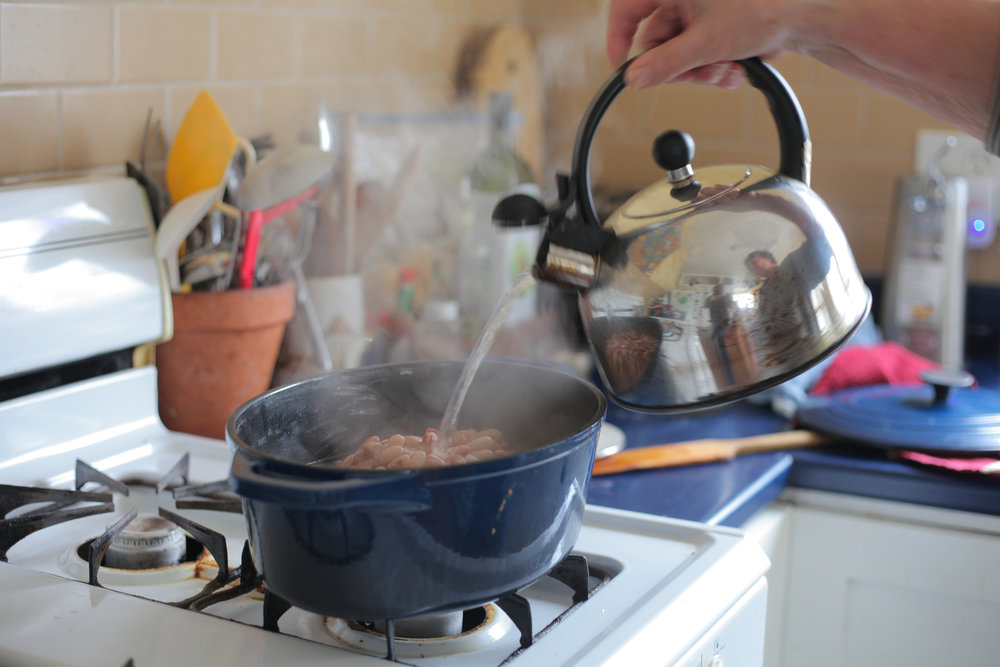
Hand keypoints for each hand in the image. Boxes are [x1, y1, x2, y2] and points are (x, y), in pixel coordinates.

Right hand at [606, 0, 796, 89]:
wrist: (807, 17)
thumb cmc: (767, 8)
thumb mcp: (706, 42)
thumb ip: (665, 64)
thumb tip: (634, 78)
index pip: (627, 7)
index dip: (619, 38)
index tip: (623, 68)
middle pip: (657, 37)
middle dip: (676, 64)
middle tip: (693, 75)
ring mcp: (700, 9)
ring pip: (679, 50)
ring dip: (698, 69)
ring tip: (723, 70)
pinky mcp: (715, 24)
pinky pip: (698, 51)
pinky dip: (711, 65)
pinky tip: (732, 67)